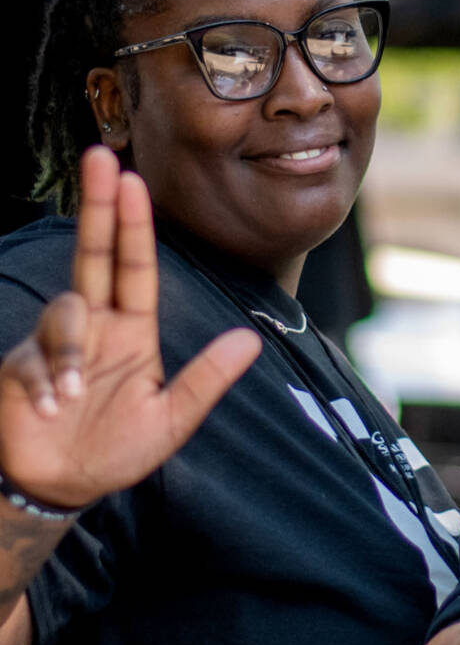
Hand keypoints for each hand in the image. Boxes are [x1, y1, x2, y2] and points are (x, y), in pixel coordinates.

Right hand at [0, 147, 260, 512]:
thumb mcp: (170, 421)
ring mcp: (54, 342)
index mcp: (131, 329)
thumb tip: (251, 339)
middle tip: (100, 157)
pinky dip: (47, 381)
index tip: (131, 179)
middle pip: (92, 253)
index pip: (134, 266)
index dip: (132, 224)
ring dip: (69, 352)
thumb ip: (205, 381)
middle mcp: (93, 325)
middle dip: (95, 206)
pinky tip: (52, 408)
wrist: (60, 488)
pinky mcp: (20, 366)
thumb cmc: (117, 450)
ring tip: (73, 397)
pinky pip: (33, 357)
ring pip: (65, 311)